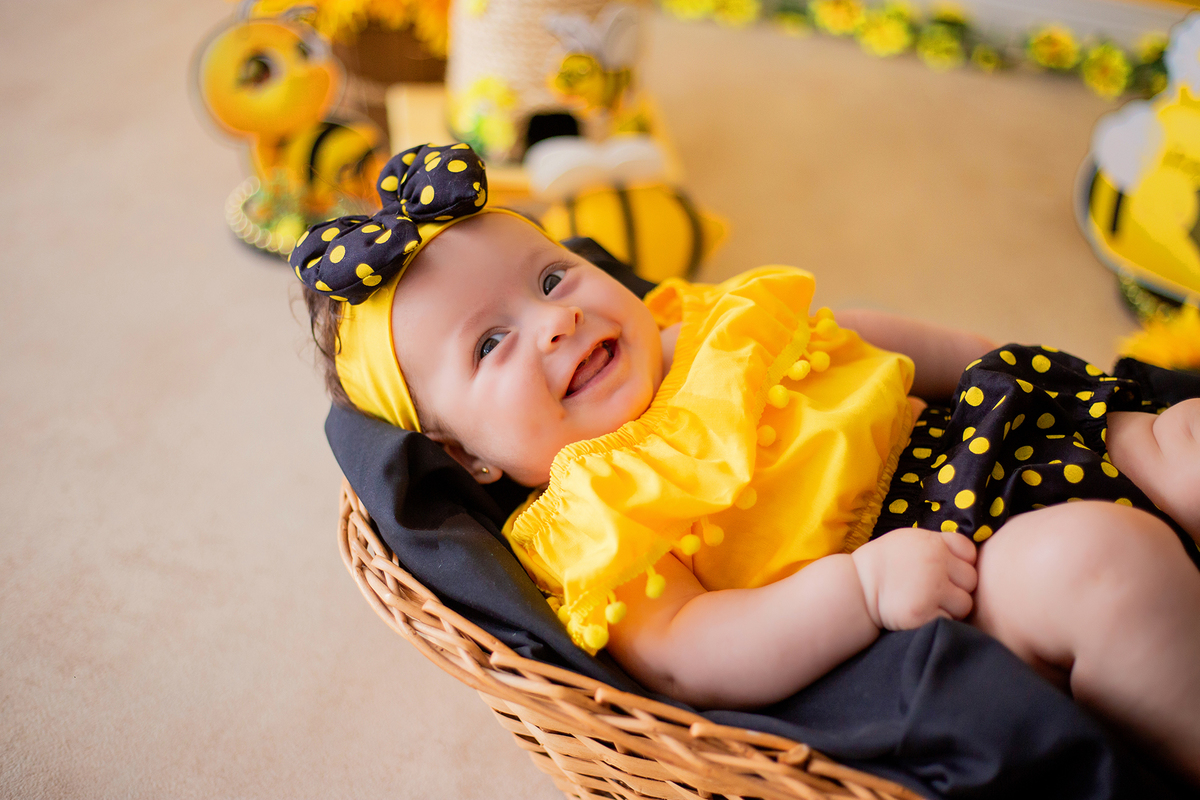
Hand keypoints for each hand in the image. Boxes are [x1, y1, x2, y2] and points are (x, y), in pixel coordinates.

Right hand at [851, 528, 977, 630]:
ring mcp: (930, 590)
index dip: (961, 563)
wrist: (857, 587)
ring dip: (951, 607)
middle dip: (958, 587)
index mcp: (933, 543)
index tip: (946, 570)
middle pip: (971, 580)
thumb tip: (966, 556)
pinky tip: (921, 613)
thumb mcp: (909, 540)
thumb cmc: (883, 563)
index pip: (970, 553)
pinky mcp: (923, 614)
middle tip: (936, 591)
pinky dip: (938, 620)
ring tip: (929, 603)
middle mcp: (935, 564)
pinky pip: (948, 621)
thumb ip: (937, 544)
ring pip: (964, 604)